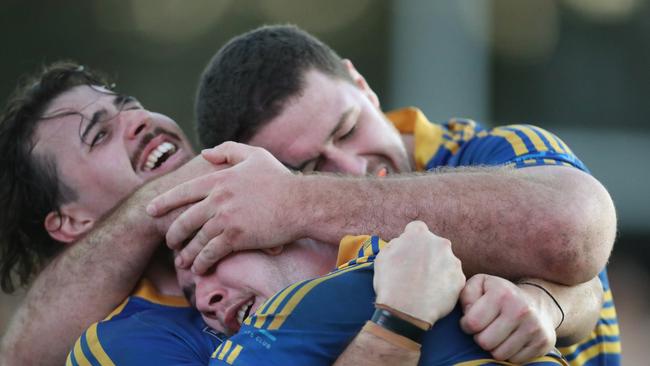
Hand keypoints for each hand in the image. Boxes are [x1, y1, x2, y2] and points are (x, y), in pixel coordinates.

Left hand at [146, 142, 302, 273]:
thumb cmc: (280, 180)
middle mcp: (218, 198)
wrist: (300, 203)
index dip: (165, 202)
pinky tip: (199, 269)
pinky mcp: (236, 237)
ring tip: (182, 261)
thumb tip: (205, 154)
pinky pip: (211, 252)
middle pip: (185, 219)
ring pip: (196, 239)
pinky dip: (202, 262)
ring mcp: (225, 219)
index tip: (152, 210)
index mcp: (220, 179)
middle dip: (174, 233)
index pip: (184, 192)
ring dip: (186, 253)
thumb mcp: (255, 156)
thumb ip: (228, 151)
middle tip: (169, 242)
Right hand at [374, 221, 464, 324]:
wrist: (406, 312)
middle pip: (434, 244)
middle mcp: (439, 243)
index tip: (408, 251)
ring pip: (445, 261)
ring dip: (438, 268)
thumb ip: (396, 244)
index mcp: (418, 235)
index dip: (411, 240)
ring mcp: (452, 261)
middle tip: (417, 271)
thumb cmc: (390, 284)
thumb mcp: (382, 257)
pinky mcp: (460, 279)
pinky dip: (445, 284)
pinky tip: (434, 294)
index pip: (417, 228)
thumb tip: (402, 244)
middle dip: (427, 254)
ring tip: (425, 286)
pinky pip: (452, 278)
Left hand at [459, 274, 555, 362]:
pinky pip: (514, 360)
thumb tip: (467, 313)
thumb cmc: (499, 295)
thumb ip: (466, 294)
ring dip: (494, 347)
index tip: (472, 320)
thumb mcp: (480, 284)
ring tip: (498, 334)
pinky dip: (509, 353)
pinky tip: (511, 340)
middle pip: (485, 342)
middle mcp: (521, 309)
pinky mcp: (543, 343)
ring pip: (499, 354)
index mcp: (502, 293)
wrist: (538, 303)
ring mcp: (534, 327)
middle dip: (480, 337)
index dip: (466, 325)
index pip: (472, 323)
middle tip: (486, 329)